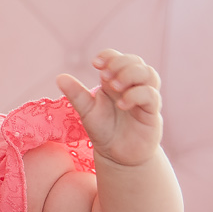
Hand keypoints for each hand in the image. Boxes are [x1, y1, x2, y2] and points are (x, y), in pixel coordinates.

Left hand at [57, 49, 162, 166]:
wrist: (118, 155)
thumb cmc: (103, 130)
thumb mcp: (86, 111)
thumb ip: (76, 95)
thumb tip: (60, 77)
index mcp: (115, 82)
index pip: (118, 58)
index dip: (109, 56)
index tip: (95, 64)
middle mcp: (132, 87)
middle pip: (136, 62)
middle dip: (120, 63)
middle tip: (105, 76)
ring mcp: (144, 98)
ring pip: (149, 74)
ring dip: (131, 74)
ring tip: (114, 86)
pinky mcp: (152, 113)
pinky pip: (151, 96)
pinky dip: (136, 95)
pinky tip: (122, 104)